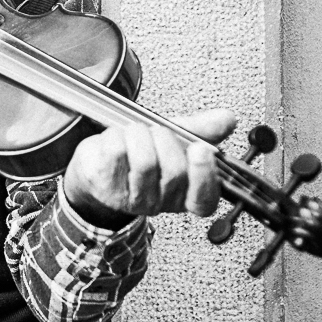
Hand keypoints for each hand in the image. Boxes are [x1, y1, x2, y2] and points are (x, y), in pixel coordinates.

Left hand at [61, 108, 237, 227]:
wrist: (95, 165)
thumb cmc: (135, 154)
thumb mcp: (172, 140)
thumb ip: (200, 131)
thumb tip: (227, 119)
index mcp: (181, 195)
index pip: (203, 199)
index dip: (204, 175)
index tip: (200, 149)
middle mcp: (157, 202)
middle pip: (174, 171)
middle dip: (166, 139)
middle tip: (156, 134)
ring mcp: (128, 198)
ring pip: (145, 160)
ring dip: (139, 135)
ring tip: (133, 136)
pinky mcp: (102, 184)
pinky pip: (117, 151)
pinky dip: (115, 135)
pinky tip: (115, 141)